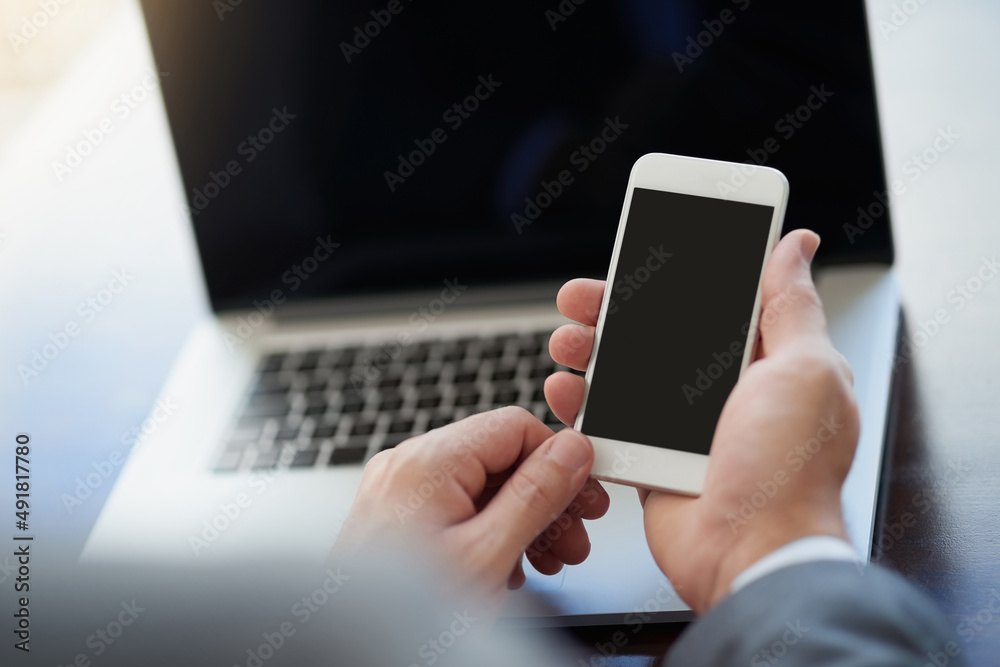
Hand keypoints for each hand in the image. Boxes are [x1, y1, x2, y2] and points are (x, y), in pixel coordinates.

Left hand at [336, 407, 609, 610]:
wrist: (355, 656)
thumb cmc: (403, 615)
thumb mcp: (487, 554)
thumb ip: (536, 496)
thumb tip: (572, 451)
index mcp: (428, 462)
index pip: (514, 426)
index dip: (559, 458)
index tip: (585, 494)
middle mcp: (409, 465)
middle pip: (501, 457)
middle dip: (547, 496)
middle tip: (576, 536)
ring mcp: (400, 489)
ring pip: (484, 484)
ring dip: (525, 518)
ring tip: (551, 560)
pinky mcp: (398, 516)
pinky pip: (459, 507)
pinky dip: (492, 530)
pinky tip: (511, 567)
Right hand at [546, 230, 859, 613]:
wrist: (750, 553)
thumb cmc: (790, 471)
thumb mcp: (806, 370)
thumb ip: (793, 305)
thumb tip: (795, 246)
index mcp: (767, 362)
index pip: (716, 301)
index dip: (679, 274)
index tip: (644, 253)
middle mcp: (725, 390)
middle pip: (659, 331)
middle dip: (615, 310)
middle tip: (585, 297)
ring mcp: (685, 425)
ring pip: (626, 372)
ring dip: (589, 350)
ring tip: (568, 341)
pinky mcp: (652, 457)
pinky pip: (608, 421)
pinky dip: (581, 403)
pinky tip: (565, 388)